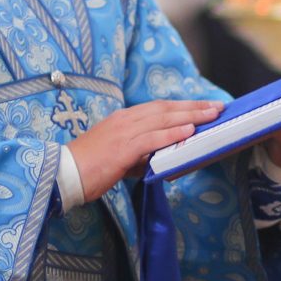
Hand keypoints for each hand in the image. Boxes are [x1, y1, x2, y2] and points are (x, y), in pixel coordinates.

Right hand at [66, 100, 224, 201]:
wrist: (63, 174)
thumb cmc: (88, 169)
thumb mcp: (118, 158)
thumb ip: (139, 157)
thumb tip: (159, 161)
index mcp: (123, 119)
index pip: (159, 108)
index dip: (183, 106)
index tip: (203, 106)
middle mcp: (125, 120)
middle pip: (166, 108)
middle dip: (194, 107)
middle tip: (217, 106)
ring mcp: (123, 132)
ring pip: (163, 119)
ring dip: (190, 116)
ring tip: (211, 115)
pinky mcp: (122, 147)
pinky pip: (152, 138)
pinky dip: (172, 133)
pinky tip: (189, 132)